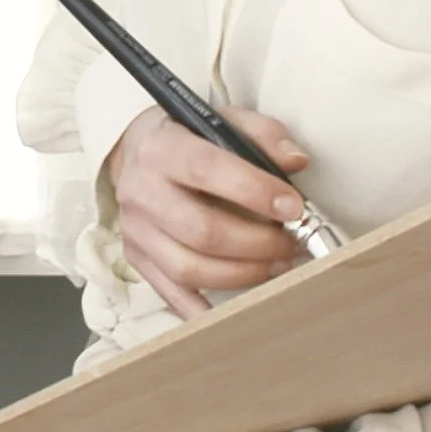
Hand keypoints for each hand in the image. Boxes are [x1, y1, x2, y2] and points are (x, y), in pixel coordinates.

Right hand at [106, 103, 310, 317]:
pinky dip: (208, 311)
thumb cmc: (187, 138)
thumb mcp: (223, 120)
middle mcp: (141, 190)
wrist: (135, 152)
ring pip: (190, 268)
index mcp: (162, 148)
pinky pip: (173, 295)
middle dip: (258, 244)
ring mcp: (136, 229)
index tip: (293, 207)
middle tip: (291, 243)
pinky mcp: (137, 257)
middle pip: (201, 230)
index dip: (253, 191)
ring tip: (276, 264)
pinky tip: (242, 306)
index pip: (205, 169)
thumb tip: (295, 161)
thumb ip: (262, 134)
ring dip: (244, 274)